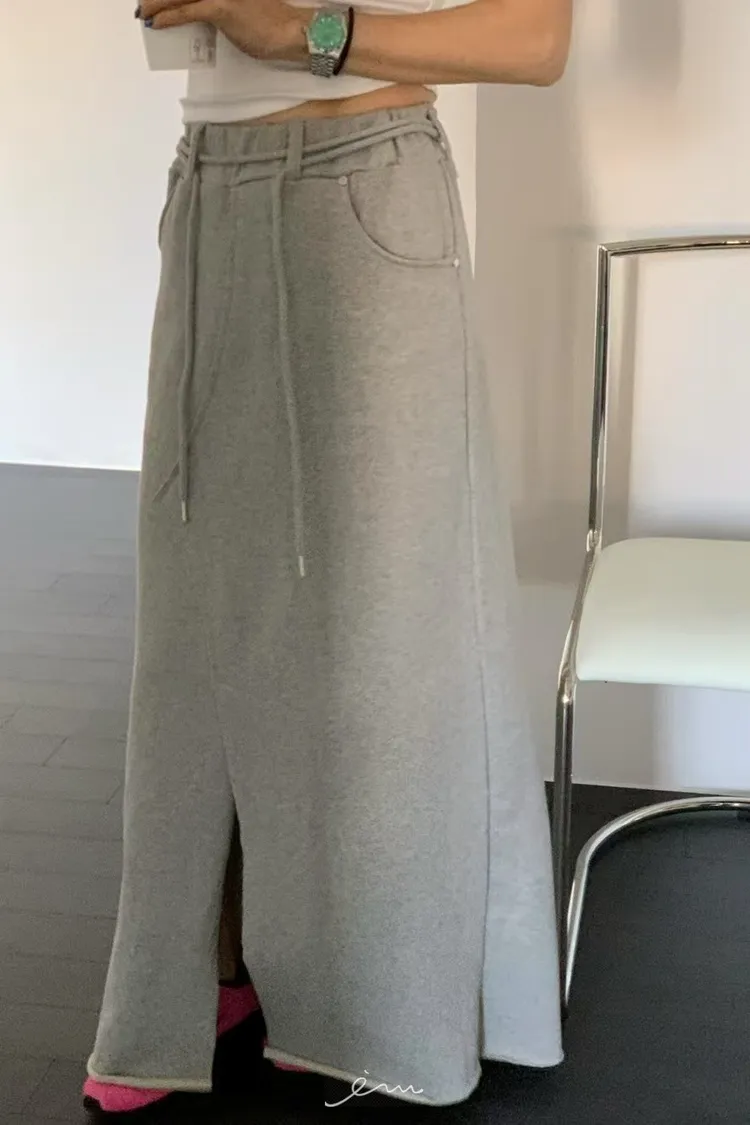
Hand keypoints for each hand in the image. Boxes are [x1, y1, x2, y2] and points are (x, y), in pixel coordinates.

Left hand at [139, 0, 309, 62]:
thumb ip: (219, 4)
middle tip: (145, 2)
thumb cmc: (270, 23)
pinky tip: (156, 23)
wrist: (289, 31)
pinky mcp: (220, 8)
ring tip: (144, 12)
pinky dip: (168, 17)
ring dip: (158, 4)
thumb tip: (200, 11)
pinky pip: (187, 12)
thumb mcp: (241, 6)